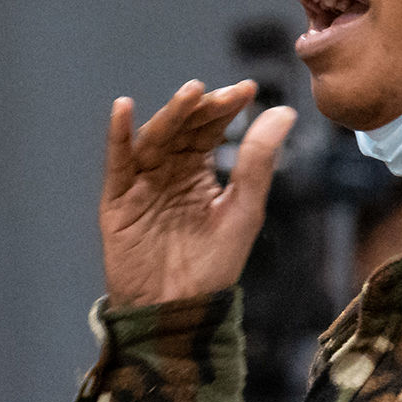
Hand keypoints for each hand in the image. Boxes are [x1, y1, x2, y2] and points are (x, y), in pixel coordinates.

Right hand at [101, 81, 297, 307]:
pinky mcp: (117, 201)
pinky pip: (117, 162)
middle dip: (199, 109)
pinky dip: (118, 135)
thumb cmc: (213, 268)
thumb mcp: (243, 211)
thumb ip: (258, 162)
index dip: (225, 108)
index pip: (209, 131)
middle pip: (181, 130)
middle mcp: (168, 171)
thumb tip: (284, 112)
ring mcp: (141, 184)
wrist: (179, 311)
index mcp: (199, 173)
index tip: (247, 89)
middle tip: (217, 93)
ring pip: (154, 139)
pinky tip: (123, 109)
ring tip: (188, 95)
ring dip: (169, 116)